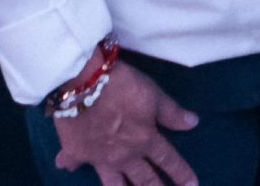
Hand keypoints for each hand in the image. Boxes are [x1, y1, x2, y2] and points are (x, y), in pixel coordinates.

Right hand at [54, 60, 199, 185]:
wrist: (82, 84)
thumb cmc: (122, 85)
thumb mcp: (153, 94)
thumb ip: (171, 112)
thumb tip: (193, 123)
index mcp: (146, 140)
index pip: (168, 161)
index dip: (182, 174)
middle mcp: (125, 156)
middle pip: (144, 180)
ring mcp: (99, 158)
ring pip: (113, 184)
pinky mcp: (75, 152)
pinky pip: (72, 162)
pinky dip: (68, 165)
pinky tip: (65, 168)